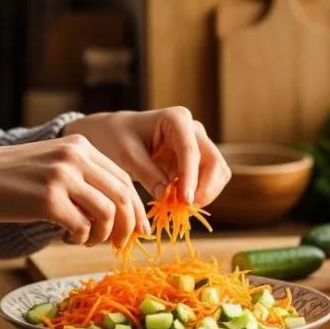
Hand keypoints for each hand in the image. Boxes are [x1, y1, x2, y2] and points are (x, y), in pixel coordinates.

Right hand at [0, 134, 149, 247]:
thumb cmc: (9, 178)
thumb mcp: (51, 164)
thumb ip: (82, 177)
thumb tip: (116, 210)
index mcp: (79, 145)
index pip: (123, 178)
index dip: (135, 208)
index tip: (137, 230)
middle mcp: (75, 156)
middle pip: (123, 195)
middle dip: (127, 226)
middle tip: (120, 244)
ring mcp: (62, 177)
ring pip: (108, 213)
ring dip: (101, 235)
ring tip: (82, 239)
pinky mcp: (48, 200)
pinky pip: (82, 228)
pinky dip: (79, 240)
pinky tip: (63, 238)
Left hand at [60, 107, 231, 206]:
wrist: (112, 135)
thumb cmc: (116, 139)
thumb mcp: (126, 155)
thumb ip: (147, 173)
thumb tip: (168, 196)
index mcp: (176, 119)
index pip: (191, 150)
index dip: (191, 177)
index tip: (185, 201)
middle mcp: (193, 130)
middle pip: (214, 161)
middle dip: (206, 188)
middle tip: (186, 209)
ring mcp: (197, 145)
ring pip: (217, 173)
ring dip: (204, 193)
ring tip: (179, 208)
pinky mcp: (194, 163)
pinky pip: (207, 181)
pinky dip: (198, 195)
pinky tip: (178, 204)